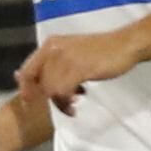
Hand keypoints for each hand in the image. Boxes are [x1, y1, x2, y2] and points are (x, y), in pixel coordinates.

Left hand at [16, 29, 136, 115]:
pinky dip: (67, 100)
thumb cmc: (100, 51)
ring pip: (50, 89)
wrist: (125, 44)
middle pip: (37, 83)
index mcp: (50, 45)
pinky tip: (78, 99)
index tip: (31, 103)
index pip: (26, 71)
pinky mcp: (79, 67)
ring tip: (72, 106)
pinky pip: (63, 90)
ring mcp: (66, 58)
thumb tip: (30, 80)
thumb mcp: (71, 53)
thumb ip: (53, 64)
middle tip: (62, 106)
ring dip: (60, 102)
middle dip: (47, 99)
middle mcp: (53, 50)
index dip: (26, 90)